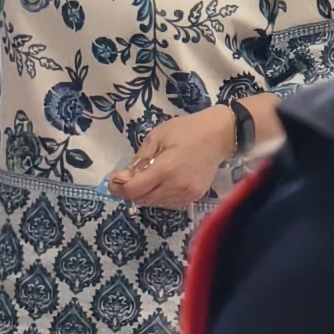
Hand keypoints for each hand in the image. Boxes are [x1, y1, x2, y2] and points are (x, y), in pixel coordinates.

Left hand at [106, 102, 257, 211]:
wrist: (220, 135)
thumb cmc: (187, 130)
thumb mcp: (157, 137)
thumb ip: (139, 159)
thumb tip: (122, 177)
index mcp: (165, 170)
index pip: (133, 190)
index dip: (118, 187)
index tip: (113, 178)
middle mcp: (176, 187)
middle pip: (141, 199)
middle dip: (130, 190)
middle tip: (128, 175)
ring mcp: (187, 195)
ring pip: (154, 203)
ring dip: (144, 193)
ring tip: (146, 176)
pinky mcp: (194, 197)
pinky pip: (168, 202)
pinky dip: (159, 195)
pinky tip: (161, 182)